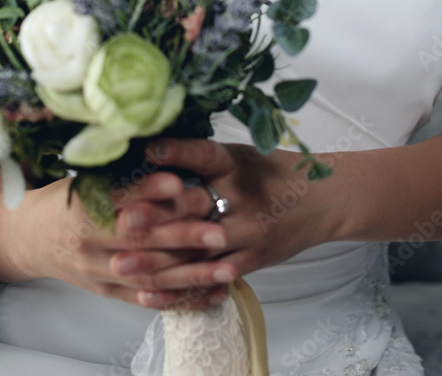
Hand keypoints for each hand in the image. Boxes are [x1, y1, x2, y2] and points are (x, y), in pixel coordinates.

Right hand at [9, 172, 233, 310]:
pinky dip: (184, 298)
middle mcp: (88, 243)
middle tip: (218, 227)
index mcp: (80, 206)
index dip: (150, 191)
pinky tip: (214, 292)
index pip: (119, 199)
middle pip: (140, 241)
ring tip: (227, 266)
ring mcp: (99, 272)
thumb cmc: (64, 199)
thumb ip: (119, 170)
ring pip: (150, 276)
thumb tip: (161, 146)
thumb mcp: (83, 177)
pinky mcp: (109, 292)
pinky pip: (150, 299)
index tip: (181, 183)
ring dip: (192, 273)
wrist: (29, 238)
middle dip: (182, 235)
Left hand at [109, 137, 338, 308]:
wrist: (322, 201)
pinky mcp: (253, 260)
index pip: (206, 154)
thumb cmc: (271, 172)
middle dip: (154, 220)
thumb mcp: (238, 155)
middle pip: (195, 211)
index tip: (148, 150)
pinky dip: (182, 286)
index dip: (178, 151)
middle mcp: (244, 199)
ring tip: (122, 265)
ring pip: (197, 251)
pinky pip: (213, 277)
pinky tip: (153, 292)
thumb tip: (147, 150)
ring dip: (157, 261)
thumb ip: (198, 157)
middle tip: (119, 224)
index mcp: (237, 165)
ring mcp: (249, 234)